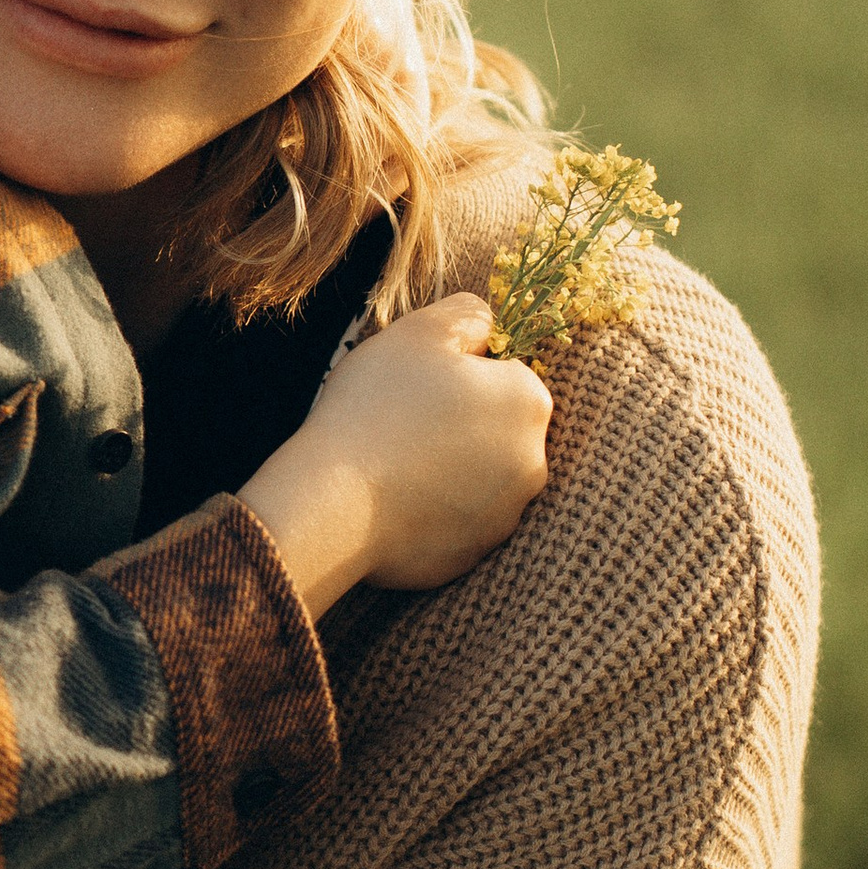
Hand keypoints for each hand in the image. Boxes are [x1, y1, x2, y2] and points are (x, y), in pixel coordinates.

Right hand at [238, 294, 551, 613]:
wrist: (334, 502)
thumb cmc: (377, 406)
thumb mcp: (419, 331)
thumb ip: (468, 313)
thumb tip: (487, 325)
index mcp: (529, 403)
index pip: (508, 374)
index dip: (462, 373)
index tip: (421, 384)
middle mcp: (533, 464)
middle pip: (499, 429)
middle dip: (463, 422)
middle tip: (405, 419)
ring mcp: (504, 516)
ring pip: (479, 477)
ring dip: (449, 467)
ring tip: (395, 460)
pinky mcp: (472, 555)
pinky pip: (455, 520)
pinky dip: (432, 509)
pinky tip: (392, 498)